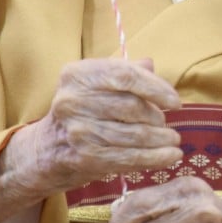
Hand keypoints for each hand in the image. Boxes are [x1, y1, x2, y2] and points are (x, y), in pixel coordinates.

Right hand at [0, 58, 182, 221]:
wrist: (46, 151)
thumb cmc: (80, 113)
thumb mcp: (95, 86)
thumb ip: (123, 73)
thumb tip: (150, 64)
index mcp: (77, 74)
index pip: (125, 75)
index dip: (156, 87)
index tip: (175, 101)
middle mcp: (72, 100)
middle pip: (131, 106)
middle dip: (157, 117)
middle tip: (167, 126)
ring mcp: (77, 130)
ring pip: (133, 134)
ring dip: (161, 140)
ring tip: (174, 142)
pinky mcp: (84, 158)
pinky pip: (129, 157)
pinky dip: (155, 158)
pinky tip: (171, 157)